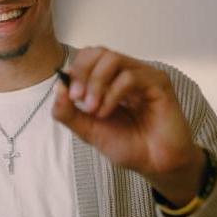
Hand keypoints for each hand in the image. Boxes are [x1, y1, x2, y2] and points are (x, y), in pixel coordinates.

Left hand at [53, 46, 206, 204]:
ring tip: (93, 110)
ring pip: (112, 59)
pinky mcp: (158, 83)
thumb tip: (57, 88)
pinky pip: (129, 77)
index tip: (70, 96)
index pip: (89, 57)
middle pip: (99, 52)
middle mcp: (128, 73)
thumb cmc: (128, 146)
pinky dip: (112, 94)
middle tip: (79, 99)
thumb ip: (69, 113)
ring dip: (96, 84)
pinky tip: (107, 112)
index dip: (76, 71)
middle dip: (83, 73)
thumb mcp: (88, 131)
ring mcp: (144, 76)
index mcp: (112, 80)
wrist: (155, 165)